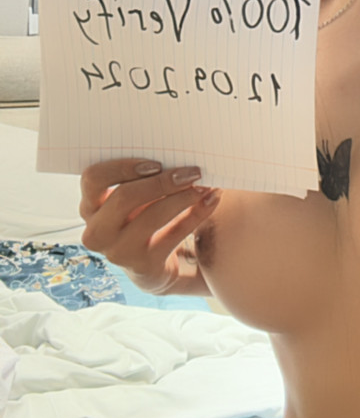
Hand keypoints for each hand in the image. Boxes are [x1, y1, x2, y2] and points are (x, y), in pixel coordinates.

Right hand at [79, 159, 219, 294]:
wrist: (149, 264)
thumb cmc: (141, 215)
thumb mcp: (133, 198)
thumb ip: (142, 176)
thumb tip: (179, 152)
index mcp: (90, 206)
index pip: (93, 178)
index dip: (122, 168)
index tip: (155, 164)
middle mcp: (98, 231)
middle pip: (124, 197)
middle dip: (161, 182)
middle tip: (191, 172)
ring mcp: (118, 251)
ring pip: (151, 217)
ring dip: (182, 197)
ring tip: (203, 185)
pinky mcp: (144, 265)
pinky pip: (175, 235)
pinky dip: (197, 213)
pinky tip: (211, 198)